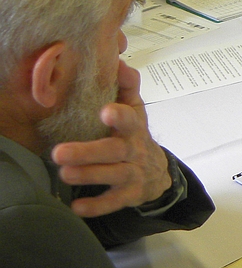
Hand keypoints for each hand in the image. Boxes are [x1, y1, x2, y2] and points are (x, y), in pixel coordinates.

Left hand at [50, 62, 172, 217]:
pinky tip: (78, 206)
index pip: (130, 118)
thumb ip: (126, 86)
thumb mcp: (135, 110)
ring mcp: (133, 173)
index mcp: (134, 127)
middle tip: (60, 152)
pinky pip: (114, 202)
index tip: (105, 111)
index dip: (120, 115)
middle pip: (115, 151)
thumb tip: (118, 60)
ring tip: (64, 173)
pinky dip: (97, 206)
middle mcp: (134, 150)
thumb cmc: (134, 136)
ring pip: (113, 175)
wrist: (155, 172)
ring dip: (88, 175)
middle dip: (88, 152)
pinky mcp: (129, 194)